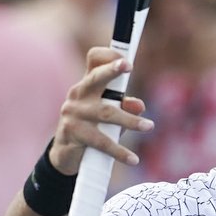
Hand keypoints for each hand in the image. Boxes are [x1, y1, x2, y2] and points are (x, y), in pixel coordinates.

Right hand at [50, 47, 153, 174]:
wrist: (66, 154)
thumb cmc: (94, 126)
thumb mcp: (112, 116)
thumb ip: (126, 108)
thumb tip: (139, 105)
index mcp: (89, 84)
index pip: (94, 61)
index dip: (108, 56)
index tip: (126, 59)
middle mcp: (78, 94)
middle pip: (95, 78)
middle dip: (111, 70)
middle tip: (127, 66)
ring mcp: (73, 112)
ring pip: (106, 113)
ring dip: (130, 121)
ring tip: (149, 126)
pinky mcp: (73, 133)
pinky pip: (101, 141)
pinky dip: (119, 151)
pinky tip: (133, 159)